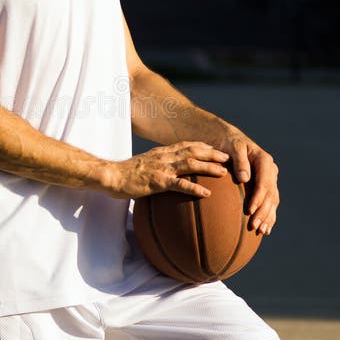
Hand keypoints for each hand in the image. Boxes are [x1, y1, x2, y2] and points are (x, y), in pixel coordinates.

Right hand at [106, 141, 229, 199]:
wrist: (110, 176)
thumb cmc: (124, 174)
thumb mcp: (142, 165)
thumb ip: (155, 166)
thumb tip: (163, 174)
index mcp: (161, 153)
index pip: (186, 145)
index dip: (202, 146)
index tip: (215, 148)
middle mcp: (164, 157)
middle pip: (193, 151)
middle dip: (212, 153)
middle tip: (228, 157)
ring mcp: (162, 168)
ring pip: (190, 164)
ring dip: (209, 167)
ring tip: (224, 172)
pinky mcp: (157, 182)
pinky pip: (179, 185)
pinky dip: (194, 188)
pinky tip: (206, 193)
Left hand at [218, 132, 278, 234]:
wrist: (231, 142)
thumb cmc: (229, 145)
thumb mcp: (233, 148)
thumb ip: (239, 161)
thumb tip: (244, 178)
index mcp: (264, 160)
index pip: (264, 182)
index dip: (258, 197)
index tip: (250, 210)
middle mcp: (270, 171)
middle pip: (270, 194)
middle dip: (263, 211)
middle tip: (253, 225)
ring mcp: (270, 180)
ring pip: (272, 201)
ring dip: (267, 217)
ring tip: (260, 231)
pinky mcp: (267, 187)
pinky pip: (271, 204)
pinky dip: (269, 217)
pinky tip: (265, 229)